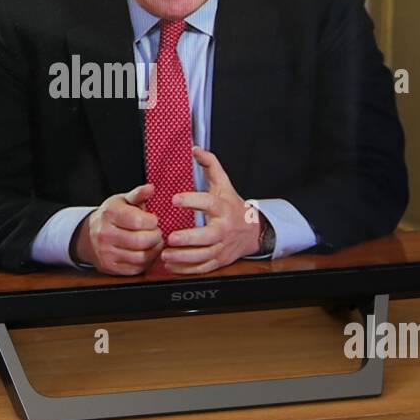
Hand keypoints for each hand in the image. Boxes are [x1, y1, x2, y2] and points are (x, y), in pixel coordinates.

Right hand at [72, 183, 163, 275]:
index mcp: (109, 214)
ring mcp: (106, 252)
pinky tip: (147, 252)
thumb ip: (138, 194)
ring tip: (154, 242)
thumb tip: (151, 188)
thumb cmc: (111, 216)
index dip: (152, 221)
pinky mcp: (110, 267)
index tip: (153, 220)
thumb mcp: (122, 201)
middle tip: (157, 232)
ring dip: (154, 250)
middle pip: (141, 240)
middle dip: (156, 236)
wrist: (89, 235)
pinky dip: (147, 261)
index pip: (138, 221)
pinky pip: (136, 268)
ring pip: (141, 257)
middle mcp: (105, 234)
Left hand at [160, 147, 261, 274]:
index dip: (192, 200)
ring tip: (165, 254)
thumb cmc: (233, 206)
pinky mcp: (220, 260)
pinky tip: (171, 266)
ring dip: (183, 257)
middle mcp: (223, 229)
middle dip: (188, 238)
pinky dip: (187, 270)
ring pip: (204, 255)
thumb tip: (196, 149)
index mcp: (223, 207)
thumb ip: (210, 166)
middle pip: (208, 236)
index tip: (175, 199)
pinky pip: (203, 267)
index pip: (208, 203)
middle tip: (170, 237)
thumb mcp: (224, 184)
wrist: (253, 231)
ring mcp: (222, 247)